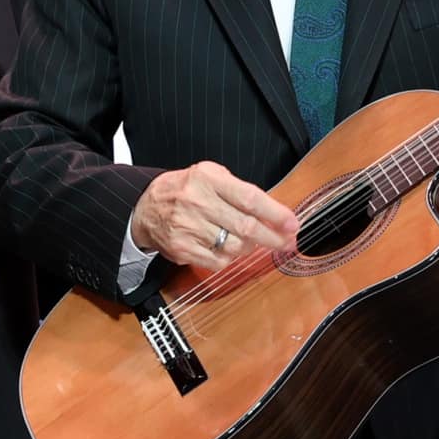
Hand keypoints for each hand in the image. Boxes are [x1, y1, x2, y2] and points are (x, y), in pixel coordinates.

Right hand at [128, 161, 298, 267]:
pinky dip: (229, 258)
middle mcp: (197, 202)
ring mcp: (188, 227)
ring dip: (250, 248)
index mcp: (207, 178)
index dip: (275, 213)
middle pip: (245, 227)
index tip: (292, 224)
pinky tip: (227, 248)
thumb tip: (275, 214)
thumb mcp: (210, 176)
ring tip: (251, 241)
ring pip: (234, 247)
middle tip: (288, 242)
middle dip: (273, 238)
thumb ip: (240, 192)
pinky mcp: (182, 248)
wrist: (146, 207)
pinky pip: (218, 262)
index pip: (249, 198)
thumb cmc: (186, 190)